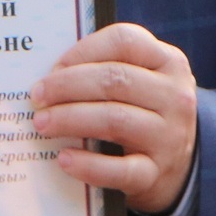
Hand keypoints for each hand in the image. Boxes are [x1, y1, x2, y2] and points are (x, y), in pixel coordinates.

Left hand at [29, 23, 198, 214]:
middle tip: (37, 98)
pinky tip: (64, 159)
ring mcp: (170, 136)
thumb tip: (47, 78)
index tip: (53, 68)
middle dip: (67, 86)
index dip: (82, 51)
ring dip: (70, 119)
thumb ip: (103, 70)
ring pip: (114, 119)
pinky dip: (88, 165)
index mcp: (168, 62)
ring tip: (42, 124)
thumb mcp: (138, 83)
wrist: (178, 166)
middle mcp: (175, 96)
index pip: (124, 41)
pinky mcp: (158, 173)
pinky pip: (119, 169)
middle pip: (115, 80)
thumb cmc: (141, 112)